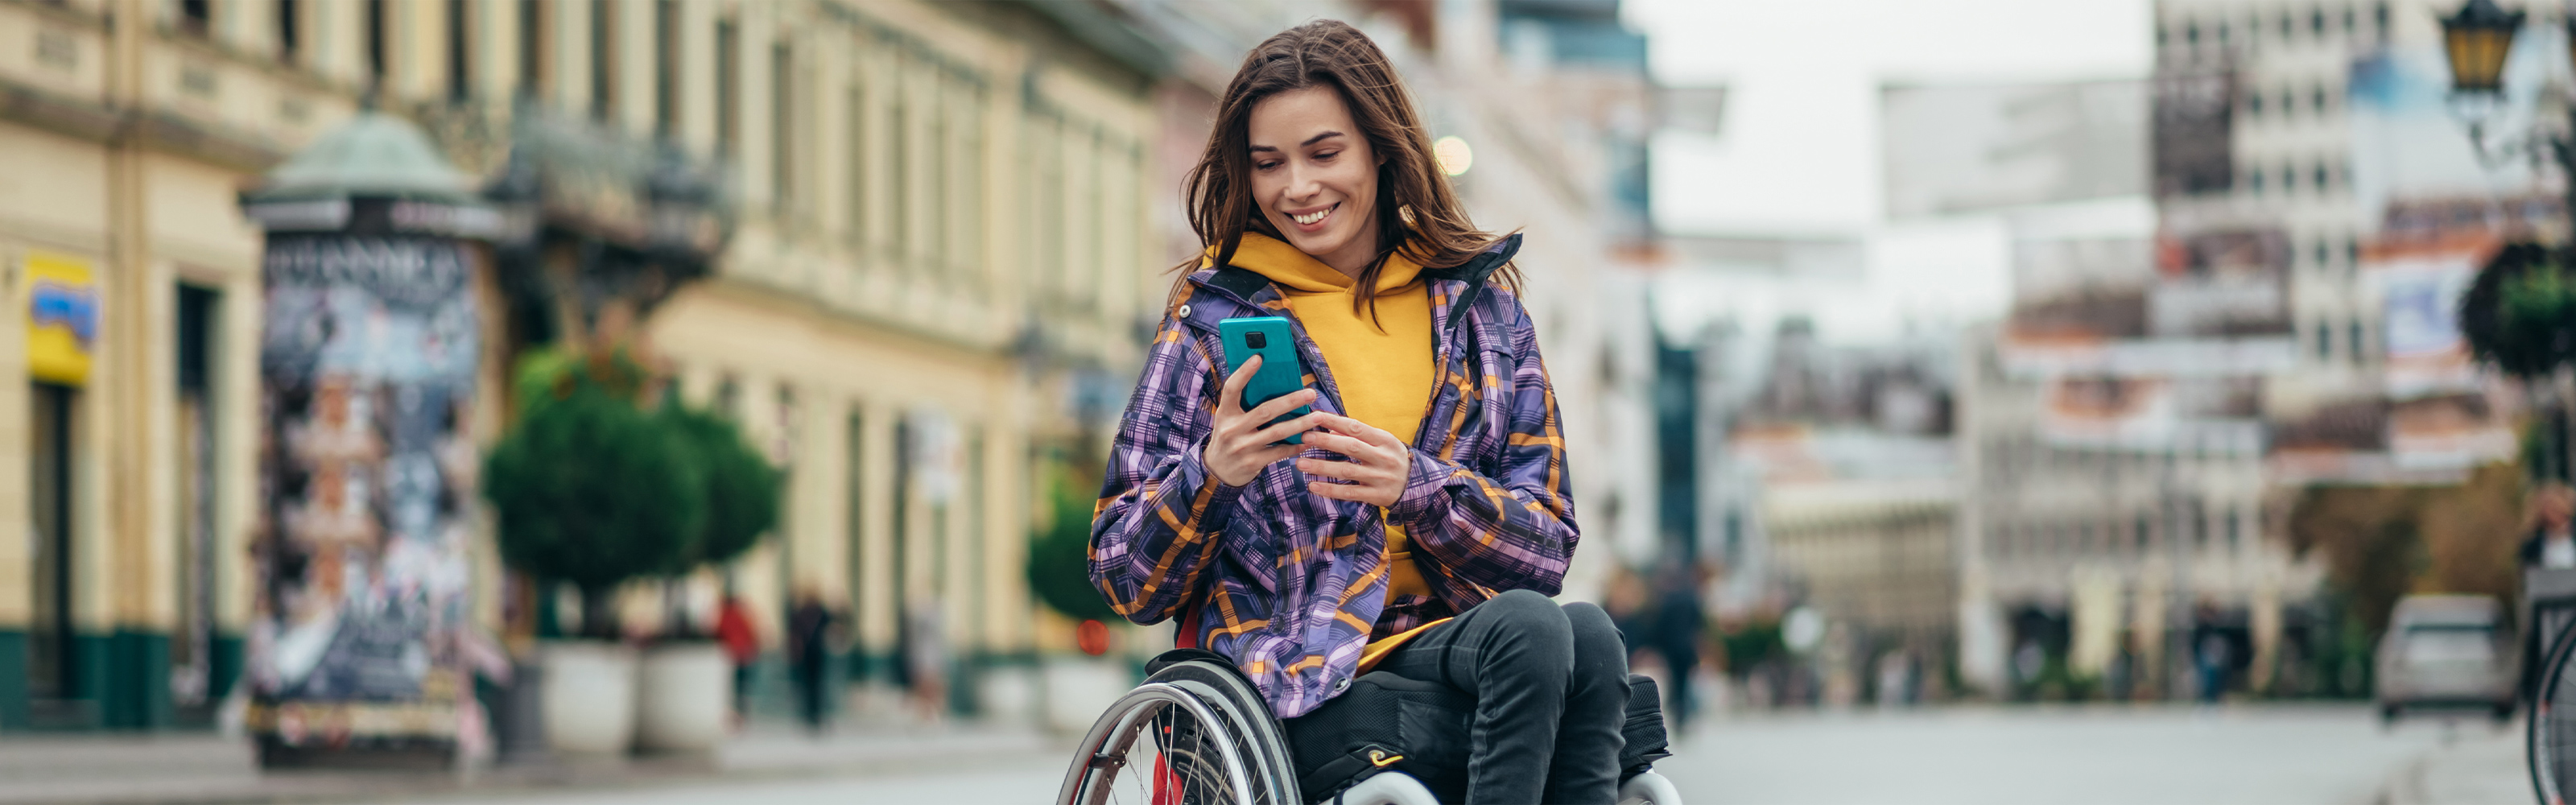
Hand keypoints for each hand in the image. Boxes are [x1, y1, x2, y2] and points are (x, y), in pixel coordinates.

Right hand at [1204, 355, 1324, 486]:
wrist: (1217, 470)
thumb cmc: (1230, 436)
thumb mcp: (1229, 418)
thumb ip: (1245, 404)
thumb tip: (1276, 384)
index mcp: (1225, 412)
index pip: (1232, 388)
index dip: (1244, 372)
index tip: (1259, 357)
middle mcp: (1232, 428)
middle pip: (1265, 411)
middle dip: (1290, 401)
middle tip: (1310, 393)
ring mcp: (1242, 447)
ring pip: (1277, 432)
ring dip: (1300, 424)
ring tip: (1318, 416)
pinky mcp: (1252, 462)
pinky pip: (1279, 452)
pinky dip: (1296, 446)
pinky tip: (1309, 439)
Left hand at [1295, 413, 1409, 507]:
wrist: (1417, 485)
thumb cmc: (1391, 458)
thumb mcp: (1381, 442)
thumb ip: (1358, 436)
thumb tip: (1329, 428)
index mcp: (1384, 439)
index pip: (1356, 427)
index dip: (1334, 420)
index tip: (1314, 416)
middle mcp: (1383, 457)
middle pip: (1351, 447)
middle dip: (1326, 441)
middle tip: (1304, 437)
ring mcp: (1380, 477)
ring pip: (1347, 470)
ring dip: (1322, 466)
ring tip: (1300, 463)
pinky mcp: (1377, 496)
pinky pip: (1350, 492)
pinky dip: (1330, 490)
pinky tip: (1312, 486)